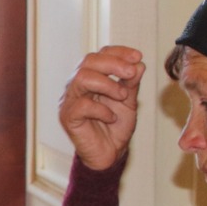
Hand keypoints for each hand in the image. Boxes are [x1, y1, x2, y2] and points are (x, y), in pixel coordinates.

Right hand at [57, 46, 145, 170]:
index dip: (118, 52)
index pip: (100, 54)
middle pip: (88, 61)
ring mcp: (70, 100)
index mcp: (91, 76)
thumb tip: (139, 64)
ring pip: (81, 78)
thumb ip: (131, 83)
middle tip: (131, 72)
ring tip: (122, 96)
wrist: (110, 154)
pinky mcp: (68, 117)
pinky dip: (102, 110)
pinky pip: (82, 105)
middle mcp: (77, 85)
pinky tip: (111, 118)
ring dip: (107, 84)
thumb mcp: (129, 101)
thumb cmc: (116, 126)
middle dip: (113, 64)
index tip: (138, 56)